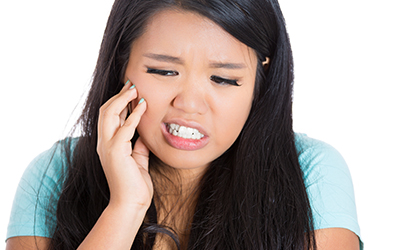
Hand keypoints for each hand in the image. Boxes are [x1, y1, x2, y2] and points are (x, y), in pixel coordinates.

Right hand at [96, 81, 152, 209]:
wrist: (131, 203)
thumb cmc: (134, 184)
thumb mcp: (138, 159)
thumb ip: (138, 145)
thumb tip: (144, 133)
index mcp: (107, 144)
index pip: (109, 117)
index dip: (119, 102)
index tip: (130, 91)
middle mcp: (103, 143)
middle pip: (106, 111)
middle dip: (119, 96)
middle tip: (132, 85)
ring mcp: (108, 147)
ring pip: (109, 114)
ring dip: (123, 100)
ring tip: (135, 90)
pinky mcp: (116, 152)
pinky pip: (125, 127)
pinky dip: (134, 115)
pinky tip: (143, 106)